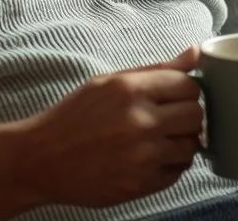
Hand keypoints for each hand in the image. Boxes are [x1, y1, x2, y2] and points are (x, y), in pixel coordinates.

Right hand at [7, 47, 203, 207]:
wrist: (41, 159)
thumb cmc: (73, 117)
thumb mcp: (108, 82)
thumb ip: (156, 69)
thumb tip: (196, 52)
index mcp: (130, 90)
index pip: (188, 86)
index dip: (184, 91)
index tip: (173, 97)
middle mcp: (140, 122)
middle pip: (196, 116)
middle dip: (186, 116)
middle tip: (167, 119)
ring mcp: (142, 157)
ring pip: (191, 146)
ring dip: (179, 142)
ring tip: (156, 140)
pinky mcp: (140, 184)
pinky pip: (177, 172)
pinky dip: (168, 165)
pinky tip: (147, 158)